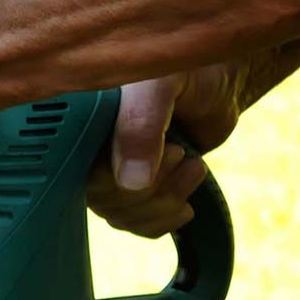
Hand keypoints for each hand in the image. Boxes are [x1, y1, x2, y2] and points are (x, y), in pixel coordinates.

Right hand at [85, 66, 239, 237]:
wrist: (220, 84)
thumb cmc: (188, 73)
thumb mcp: (161, 86)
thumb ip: (141, 124)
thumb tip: (131, 184)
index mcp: (79, 126)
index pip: (80, 173)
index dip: (120, 176)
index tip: (170, 149)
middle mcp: (89, 152)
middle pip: (102, 200)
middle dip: (152, 188)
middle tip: (182, 153)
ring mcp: (111, 173)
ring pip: (120, 216)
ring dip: (164, 201)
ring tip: (194, 167)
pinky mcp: (136, 190)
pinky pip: (136, 225)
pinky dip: (164, 220)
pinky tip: (186, 202)